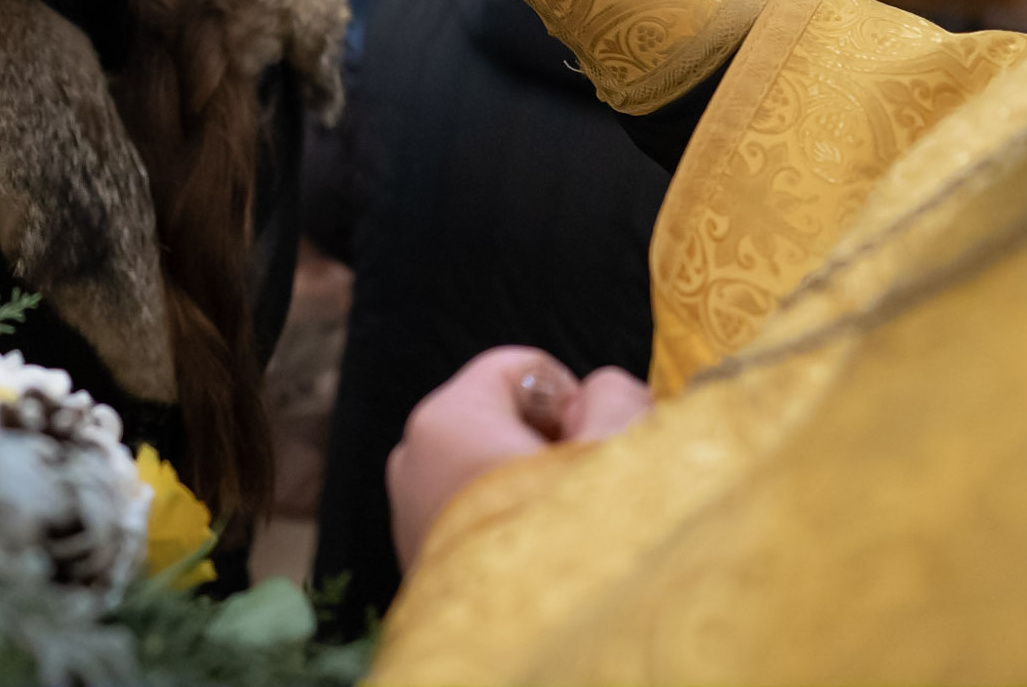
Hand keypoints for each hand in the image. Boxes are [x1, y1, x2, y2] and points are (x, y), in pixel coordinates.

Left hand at [386, 348, 652, 569]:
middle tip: (585, 494)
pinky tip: (540, 571)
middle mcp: (414, 456)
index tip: (591, 447)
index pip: (522, 368)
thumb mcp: (617, 446)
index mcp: (448, 415)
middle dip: (552, 447)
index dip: (573, 397)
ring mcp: (409, 512)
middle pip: (503, 419)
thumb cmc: (572, 548)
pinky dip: (510, 533)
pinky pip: (476, 519)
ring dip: (534, 494)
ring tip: (566, 540)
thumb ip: (615, 396)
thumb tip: (602, 394)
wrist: (523, 661)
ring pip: (491, 472)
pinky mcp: (420, 562)